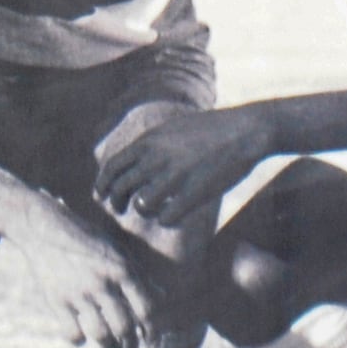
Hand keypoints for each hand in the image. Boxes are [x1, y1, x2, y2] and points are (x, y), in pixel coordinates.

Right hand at [19, 201, 166, 347]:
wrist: (44, 225)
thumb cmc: (86, 237)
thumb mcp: (116, 251)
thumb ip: (139, 275)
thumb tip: (162, 295)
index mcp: (121, 269)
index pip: (146, 309)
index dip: (151, 328)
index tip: (149, 336)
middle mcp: (103, 283)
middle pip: (125, 326)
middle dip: (131, 343)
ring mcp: (79, 293)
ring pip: (101, 334)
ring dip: (107, 345)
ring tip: (109, 346)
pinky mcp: (57, 300)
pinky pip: (72, 333)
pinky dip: (78, 340)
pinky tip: (81, 336)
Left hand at [92, 99, 274, 230]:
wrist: (245, 130)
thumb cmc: (211, 129)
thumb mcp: (173, 128)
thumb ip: (151, 145)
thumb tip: (131, 161)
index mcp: (150, 141)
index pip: (112, 167)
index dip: (102, 184)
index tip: (101, 195)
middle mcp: (157, 158)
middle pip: (121, 189)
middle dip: (116, 203)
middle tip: (119, 210)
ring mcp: (175, 176)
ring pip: (142, 206)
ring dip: (145, 211)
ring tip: (155, 209)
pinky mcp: (194, 193)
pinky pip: (166, 218)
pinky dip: (167, 219)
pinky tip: (176, 213)